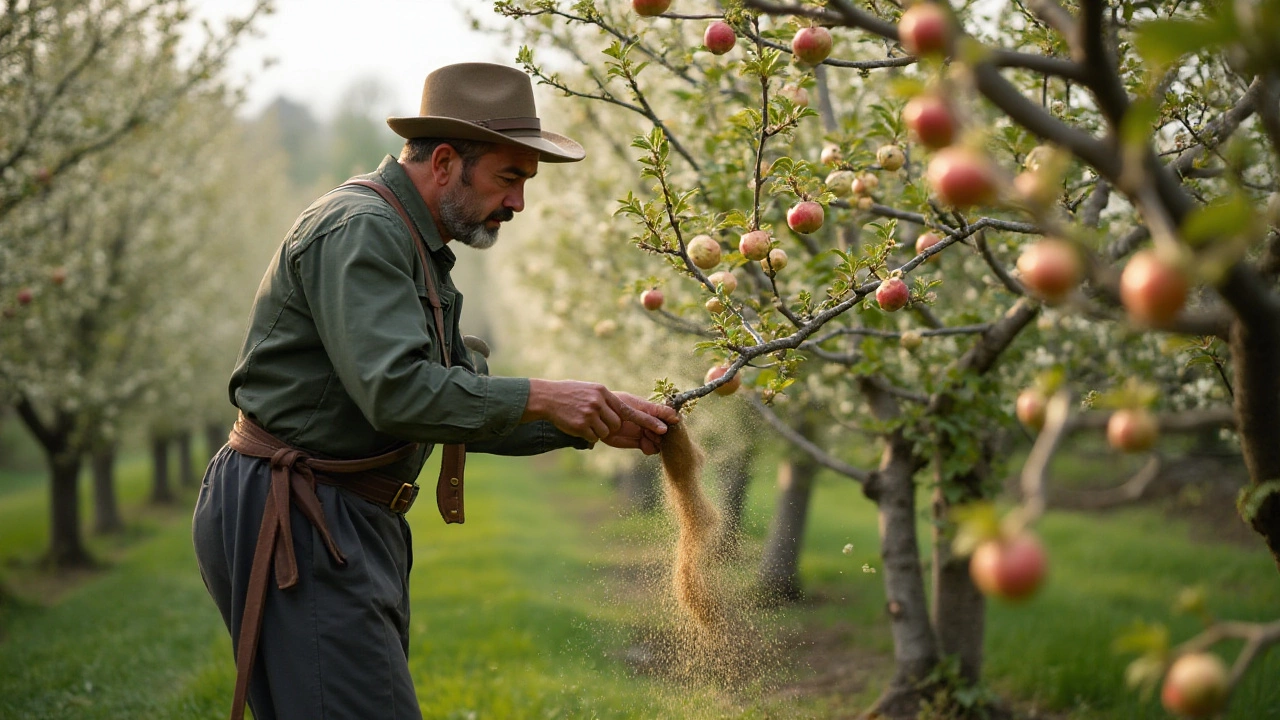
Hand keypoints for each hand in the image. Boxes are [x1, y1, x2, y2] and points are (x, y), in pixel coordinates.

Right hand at [522, 380, 675, 444]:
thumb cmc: (570, 394)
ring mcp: (590, 414)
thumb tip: (623, 415)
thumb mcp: (592, 390)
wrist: (547, 397)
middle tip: (596, 419)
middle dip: (610, 426)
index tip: (664, 428)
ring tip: (582, 419)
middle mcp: (599, 402)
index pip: (632, 410)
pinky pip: (593, 437)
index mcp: (604, 393)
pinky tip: (577, 425)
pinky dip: (587, 434)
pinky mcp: (581, 425)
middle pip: (617, 424)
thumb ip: (607, 401)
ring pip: (606, 432)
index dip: (649, 420)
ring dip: (597, 430)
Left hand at [601, 392, 680, 454]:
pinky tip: (644, 445)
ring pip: (660, 441)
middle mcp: (650, 421)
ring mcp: (645, 432)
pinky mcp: (638, 442)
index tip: (672, 423)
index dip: (672, 420)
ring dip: (657, 441)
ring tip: (646, 436)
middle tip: (652, 430)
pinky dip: (650, 448)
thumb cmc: (613, 405)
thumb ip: (649, 416)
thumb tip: (671, 423)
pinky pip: (651, 448)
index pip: (669, 414)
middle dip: (663, 433)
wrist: (598, 417)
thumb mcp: (632, 408)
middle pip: (667, 431)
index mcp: (651, 408)